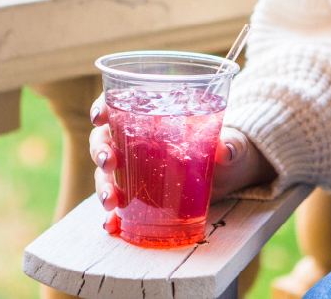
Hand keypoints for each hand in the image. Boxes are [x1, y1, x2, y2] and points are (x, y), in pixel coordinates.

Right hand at [88, 95, 276, 210]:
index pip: (118, 104)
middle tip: (109, 162)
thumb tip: (225, 151)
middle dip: (100, 151)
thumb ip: (230, 144)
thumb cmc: (224, 150)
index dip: (102, 108)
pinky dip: (112, 216)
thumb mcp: (230, 144)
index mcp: (152, 117)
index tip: (99, 117)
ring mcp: (135, 170)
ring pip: (106, 174)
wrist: (229, 179)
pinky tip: (110, 225)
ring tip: (111, 201)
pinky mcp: (139, 195)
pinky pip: (119, 204)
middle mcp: (135, 141)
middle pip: (104, 140)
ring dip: (103, 186)